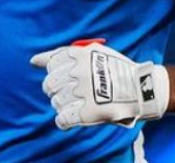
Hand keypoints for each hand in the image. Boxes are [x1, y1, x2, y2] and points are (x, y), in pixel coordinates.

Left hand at [30, 41, 169, 130]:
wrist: (141, 87)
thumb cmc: (116, 69)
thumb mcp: (93, 52)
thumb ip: (64, 54)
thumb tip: (33, 61)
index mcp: (78, 54)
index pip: (50, 63)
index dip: (55, 73)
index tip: (62, 78)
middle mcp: (78, 71)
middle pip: (49, 84)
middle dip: (55, 90)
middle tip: (69, 94)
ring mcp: (82, 92)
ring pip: (56, 102)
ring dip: (63, 106)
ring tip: (76, 105)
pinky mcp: (88, 112)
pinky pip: (63, 119)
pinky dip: (64, 121)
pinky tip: (70, 119)